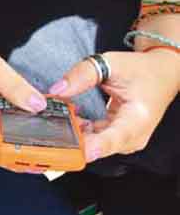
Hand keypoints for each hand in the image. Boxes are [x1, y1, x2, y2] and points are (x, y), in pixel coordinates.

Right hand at [0, 44, 47, 168]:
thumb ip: (14, 86)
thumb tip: (39, 105)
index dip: (20, 161)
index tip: (45, 160)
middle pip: (5, 152)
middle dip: (31, 152)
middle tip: (60, 146)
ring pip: (4, 143)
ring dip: (26, 142)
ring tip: (54, 136)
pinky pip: (1, 133)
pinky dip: (18, 131)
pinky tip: (36, 124)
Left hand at [49, 49, 179, 161]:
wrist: (160, 75)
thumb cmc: (141, 71)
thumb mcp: (112, 64)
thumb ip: (82, 75)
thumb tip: (57, 90)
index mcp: (138, 118)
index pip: (115, 138)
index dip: (96, 146)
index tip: (81, 150)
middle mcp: (134, 135)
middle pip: (99, 146)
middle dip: (74, 138)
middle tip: (54, 124)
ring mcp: (125, 141)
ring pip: (94, 146)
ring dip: (75, 134)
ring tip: (64, 115)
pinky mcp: (117, 140)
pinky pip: (94, 141)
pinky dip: (81, 132)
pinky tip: (71, 119)